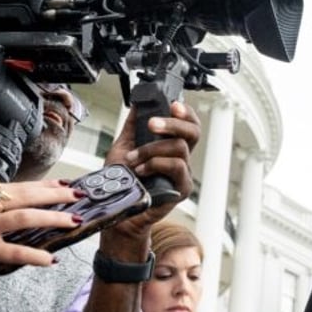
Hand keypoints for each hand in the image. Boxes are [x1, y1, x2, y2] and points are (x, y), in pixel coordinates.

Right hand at [0, 179, 81, 311]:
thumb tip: (33, 208)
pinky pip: (15, 250)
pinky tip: (51, 258)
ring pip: (24, 217)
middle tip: (78, 198)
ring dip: (53, 219)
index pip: (17, 186)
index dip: (46, 186)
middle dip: (56, 197)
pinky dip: (36, 254)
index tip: (68, 186)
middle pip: (24, 196)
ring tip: (73, 222)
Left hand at [99, 101, 199, 256]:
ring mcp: (184, 174)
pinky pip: (176, 167)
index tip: (173, 104)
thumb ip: (133, 126)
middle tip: (153, 124)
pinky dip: (156, 164)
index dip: (185, 113)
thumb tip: (137, 103)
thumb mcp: (124, 147)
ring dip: (152, 149)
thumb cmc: (123, 181)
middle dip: (173, 123)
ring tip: (133, 159)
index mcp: (171, 146)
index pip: (188, 124)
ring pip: (180, 148)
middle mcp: (182, 158)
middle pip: (193, 132)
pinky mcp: (182, 188)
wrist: (118, 208)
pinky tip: (141, 170)